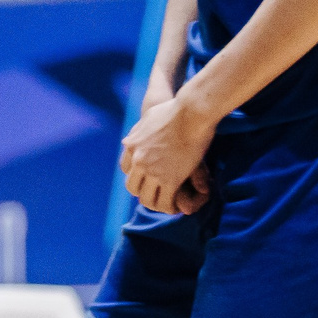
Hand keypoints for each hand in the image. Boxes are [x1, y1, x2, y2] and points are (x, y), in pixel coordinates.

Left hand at [119, 94, 217, 216]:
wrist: (191, 112)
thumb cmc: (176, 109)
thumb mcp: (148, 117)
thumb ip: (138, 130)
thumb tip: (128, 140)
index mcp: (131, 145)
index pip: (126, 169)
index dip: (137, 175)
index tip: (147, 178)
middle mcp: (137, 160)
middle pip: (132, 187)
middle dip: (144, 192)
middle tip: (157, 194)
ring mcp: (151, 171)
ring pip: (146, 198)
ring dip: (155, 203)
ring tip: (166, 204)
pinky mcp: (169, 179)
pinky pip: (164, 202)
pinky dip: (168, 207)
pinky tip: (175, 207)